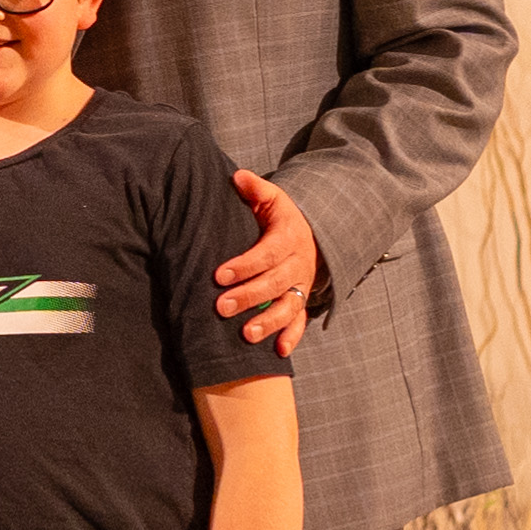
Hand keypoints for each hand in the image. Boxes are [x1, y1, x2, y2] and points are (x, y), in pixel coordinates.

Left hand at [217, 169, 318, 353]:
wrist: (312, 236)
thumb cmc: (281, 218)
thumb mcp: (272, 199)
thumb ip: (256, 189)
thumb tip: (238, 177)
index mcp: (288, 238)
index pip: (266, 254)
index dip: (244, 265)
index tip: (219, 275)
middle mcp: (298, 265)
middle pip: (275, 283)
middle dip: (249, 296)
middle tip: (222, 307)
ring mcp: (302, 285)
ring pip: (289, 306)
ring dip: (269, 322)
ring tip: (246, 335)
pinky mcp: (302, 301)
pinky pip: (300, 322)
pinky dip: (292, 337)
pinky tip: (279, 352)